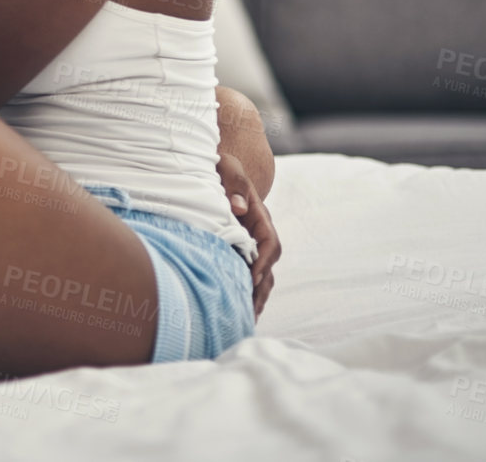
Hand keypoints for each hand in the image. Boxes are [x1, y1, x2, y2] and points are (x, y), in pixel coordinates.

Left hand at [218, 152, 279, 315]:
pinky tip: (239, 309)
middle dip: (260, 288)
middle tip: (249, 311)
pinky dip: (247, 291)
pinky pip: (248, 272)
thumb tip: (237, 206)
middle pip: (268, 264)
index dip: (261, 261)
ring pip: (261, 273)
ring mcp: (250, 241)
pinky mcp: (238, 248)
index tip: (250, 278)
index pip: (269, 242)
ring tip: (247, 319)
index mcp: (258, 215)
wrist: (216, 167)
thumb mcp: (226, 167)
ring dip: (256, 295)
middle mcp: (259, 231)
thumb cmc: (219, 166)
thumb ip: (232, 182)